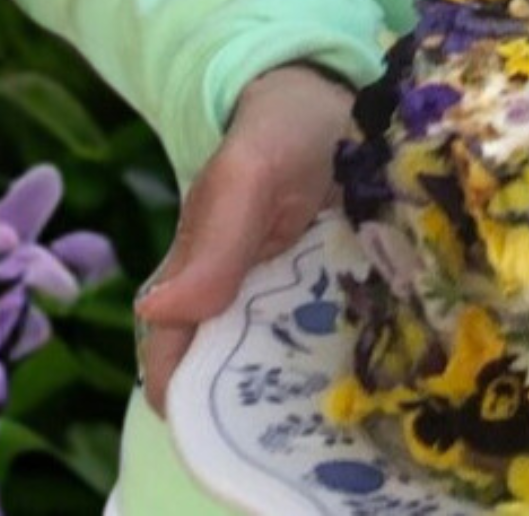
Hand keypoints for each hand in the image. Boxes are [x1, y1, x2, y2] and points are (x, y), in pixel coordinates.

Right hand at [134, 61, 357, 417]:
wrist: (337, 96)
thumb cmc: (279, 128)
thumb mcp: (246, 173)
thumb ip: (212, 241)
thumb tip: (155, 313)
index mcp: (197, 275)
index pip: (173, 357)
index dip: (186, 401)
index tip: (227, 433)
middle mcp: (235, 297)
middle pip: (230, 374)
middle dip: (256, 406)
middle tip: (301, 419)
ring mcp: (284, 297)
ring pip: (281, 363)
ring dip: (303, 384)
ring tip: (343, 399)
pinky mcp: (330, 290)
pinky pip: (329, 336)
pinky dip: (343, 353)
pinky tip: (373, 364)